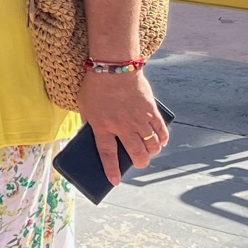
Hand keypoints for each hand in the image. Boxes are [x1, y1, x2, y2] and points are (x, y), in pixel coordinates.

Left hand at [76, 69, 168, 186]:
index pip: (107, 154)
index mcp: (102, 126)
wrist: (114, 66)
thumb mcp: (84, 106)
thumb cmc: (95, 85)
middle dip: (140, 163)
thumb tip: (97, 136)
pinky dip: (162, 139)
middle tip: (140, 164)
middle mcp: (122, 125)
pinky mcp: (150, 110)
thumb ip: (91, 122)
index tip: (115, 181)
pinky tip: (161, 142)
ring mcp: (138, 118)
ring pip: (150, 144)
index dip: (111, 170)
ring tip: (150, 153)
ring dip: (152, 152)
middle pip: (135, 153)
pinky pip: (160, 130)